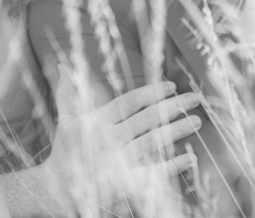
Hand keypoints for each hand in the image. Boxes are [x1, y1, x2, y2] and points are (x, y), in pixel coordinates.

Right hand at [40, 66, 201, 213]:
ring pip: (153, 142)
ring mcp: (118, 162)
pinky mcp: (125, 184)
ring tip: (197, 121)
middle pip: (146, 120)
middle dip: (172, 107)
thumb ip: (69, 92)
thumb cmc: (66, 150)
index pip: (129, 103)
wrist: (57, 189)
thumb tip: (62, 65)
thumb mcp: (68, 120)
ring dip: (176, 131)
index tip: (171, 85)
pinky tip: (191, 157)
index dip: (151, 92)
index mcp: (98, 122)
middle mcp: (110, 140)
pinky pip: (153, 173)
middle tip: (194, 99)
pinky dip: (173, 166)